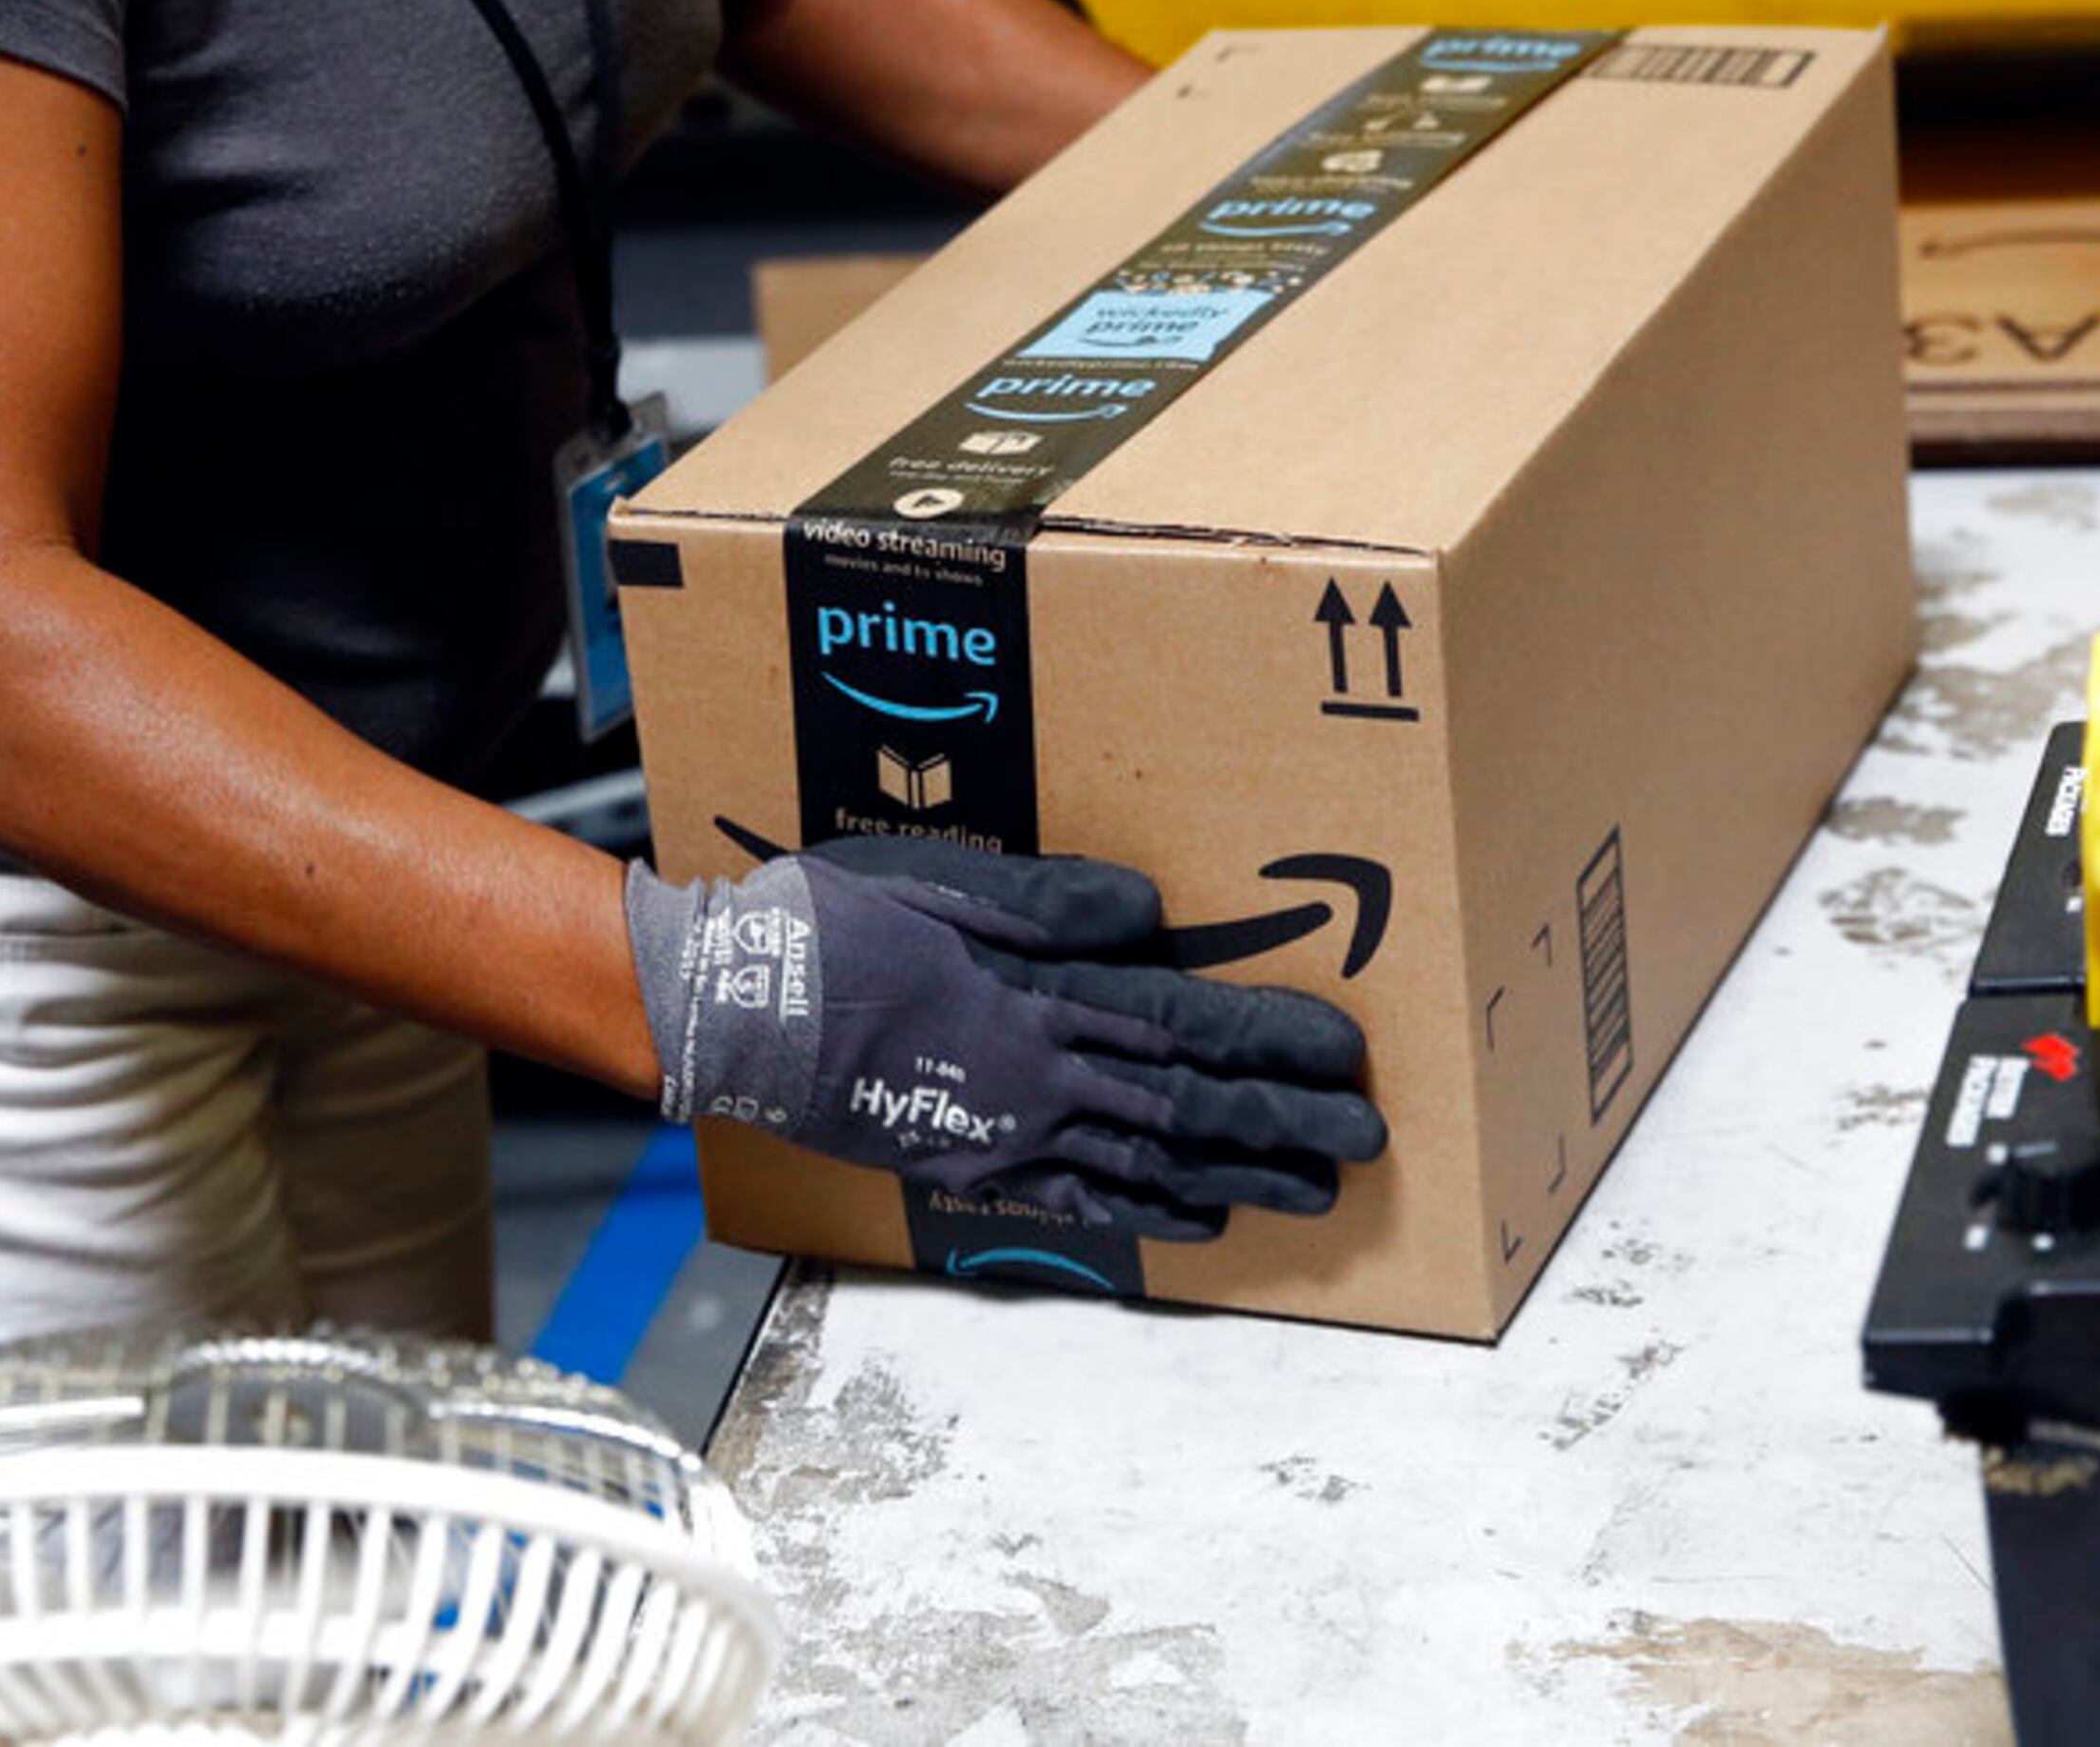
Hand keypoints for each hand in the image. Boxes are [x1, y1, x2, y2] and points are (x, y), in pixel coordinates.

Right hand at [624, 835, 1386, 1240]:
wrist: (734, 1010)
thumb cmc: (830, 924)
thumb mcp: (940, 880)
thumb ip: (1052, 898)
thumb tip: (1153, 912)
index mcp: (1039, 994)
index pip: (1186, 1023)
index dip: (1272, 1042)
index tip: (1345, 1056)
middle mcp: (1040, 1074)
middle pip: (1188, 1105)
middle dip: (1283, 1124)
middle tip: (1365, 1141)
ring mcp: (1008, 1129)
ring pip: (1148, 1160)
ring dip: (1237, 1175)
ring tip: (1310, 1194)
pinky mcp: (972, 1163)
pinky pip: (1077, 1200)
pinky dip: (1146, 1214)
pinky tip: (1199, 1221)